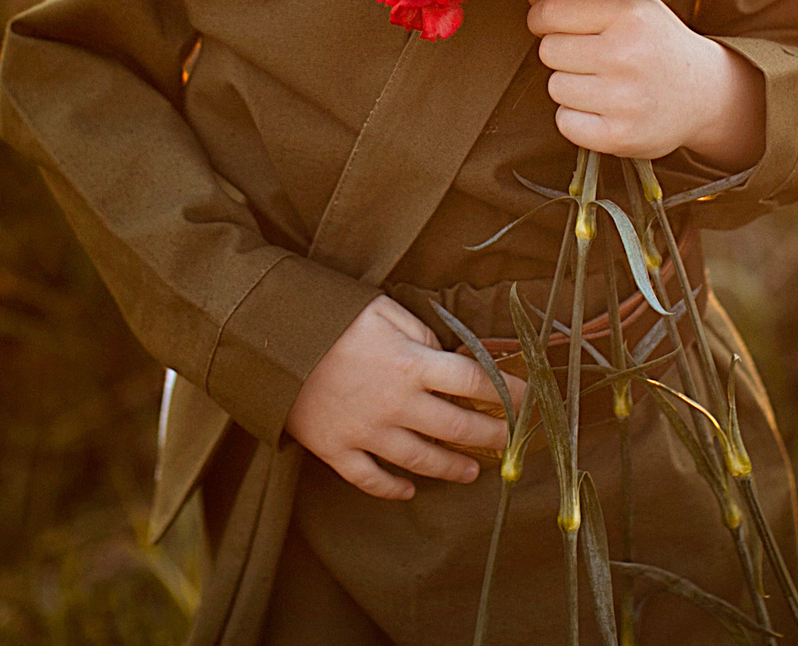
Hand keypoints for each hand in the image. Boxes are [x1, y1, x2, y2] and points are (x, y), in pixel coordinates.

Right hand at [287, 296, 528, 500]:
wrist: (267, 342)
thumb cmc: (328, 316)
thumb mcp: (381, 308)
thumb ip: (419, 331)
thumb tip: (442, 352)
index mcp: (413, 364)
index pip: (475, 381)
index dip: (508, 390)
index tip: (529, 398)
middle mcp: (398, 405)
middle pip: (457, 426)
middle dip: (491, 435)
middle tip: (511, 442)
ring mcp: (368, 433)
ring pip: (422, 461)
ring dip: (451, 468)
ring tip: (470, 473)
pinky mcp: (338, 451)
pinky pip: (371, 479)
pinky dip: (392, 488)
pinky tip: (408, 490)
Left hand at [528, 0, 766, 166]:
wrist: (705, 95)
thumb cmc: (661, 44)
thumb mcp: (639, 5)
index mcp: (631, 16)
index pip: (553, 12)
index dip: (542, 17)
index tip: (548, 23)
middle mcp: (627, 55)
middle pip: (549, 51)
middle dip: (560, 52)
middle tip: (586, 56)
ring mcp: (624, 99)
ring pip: (555, 87)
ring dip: (569, 86)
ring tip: (600, 83)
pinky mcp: (619, 136)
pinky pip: (564, 122)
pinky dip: (575, 118)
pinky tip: (601, 109)